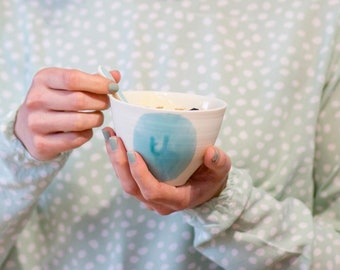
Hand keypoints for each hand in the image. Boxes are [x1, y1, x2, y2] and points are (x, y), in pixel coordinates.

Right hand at [15, 67, 119, 159]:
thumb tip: (116, 75)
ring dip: (96, 119)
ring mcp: (36, 123)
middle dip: (101, 102)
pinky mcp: (41, 143)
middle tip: (107, 103)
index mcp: (43, 79)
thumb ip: (92, 80)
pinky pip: (76, 139)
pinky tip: (86, 129)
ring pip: (79, 122)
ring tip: (98, 117)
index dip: (98, 83)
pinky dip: (87, 134)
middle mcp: (36, 99)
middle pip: (79, 100)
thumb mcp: (67, 85)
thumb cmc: (55, 102)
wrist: (28, 128)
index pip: (73, 78)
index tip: (113, 87)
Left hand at [103, 127, 231, 214]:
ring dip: (114, 160)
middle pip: (132, 188)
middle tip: (114, 138)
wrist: (205, 189)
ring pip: (125, 183)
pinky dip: (118, 160)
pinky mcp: (143, 189)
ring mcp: (149, 198)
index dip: (141, 174)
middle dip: (120, 164)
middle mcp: (159, 203)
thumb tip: (210, 152)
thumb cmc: (212, 179)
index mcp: (178, 199)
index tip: (133, 152)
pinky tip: (114, 140)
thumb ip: (218, 162)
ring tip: (109, 135)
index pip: (154, 191)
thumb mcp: (221, 170)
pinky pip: (126, 177)